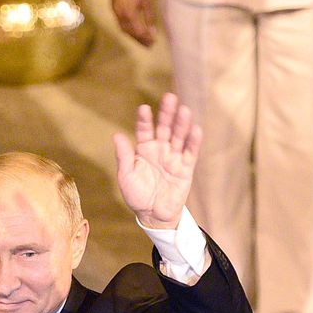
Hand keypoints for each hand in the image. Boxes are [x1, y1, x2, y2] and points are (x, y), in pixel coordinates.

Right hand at [110, 0, 156, 45]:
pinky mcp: (114, 9)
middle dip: (139, 40)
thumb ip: (149, 15)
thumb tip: (152, 30)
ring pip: (124, 29)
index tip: (154, 42)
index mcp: (129, 13)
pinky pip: (121, 24)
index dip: (146, 38)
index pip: (138, 31)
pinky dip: (128, 30)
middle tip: (149, 45)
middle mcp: (120, 16)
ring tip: (142, 40)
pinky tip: (133, 30)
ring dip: (133, 36)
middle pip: (130, 33)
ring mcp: (115, 12)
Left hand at [113, 93, 201, 228]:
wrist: (153, 215)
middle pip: (164, 128)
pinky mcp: (185, 168)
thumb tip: (117, 135)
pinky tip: (196, 129)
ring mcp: (173, 157)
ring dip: (181, 124)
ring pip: (178, 137)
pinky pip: (190, 153)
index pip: (144, 130)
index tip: (143, 108)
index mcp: (143, 149)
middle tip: (169, 97)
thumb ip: (124, 156)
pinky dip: (193, 142)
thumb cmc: (136, 195)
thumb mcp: (126, 176)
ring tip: (184, 110)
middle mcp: (160, 150)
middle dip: (167, 114)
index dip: (144, 120)